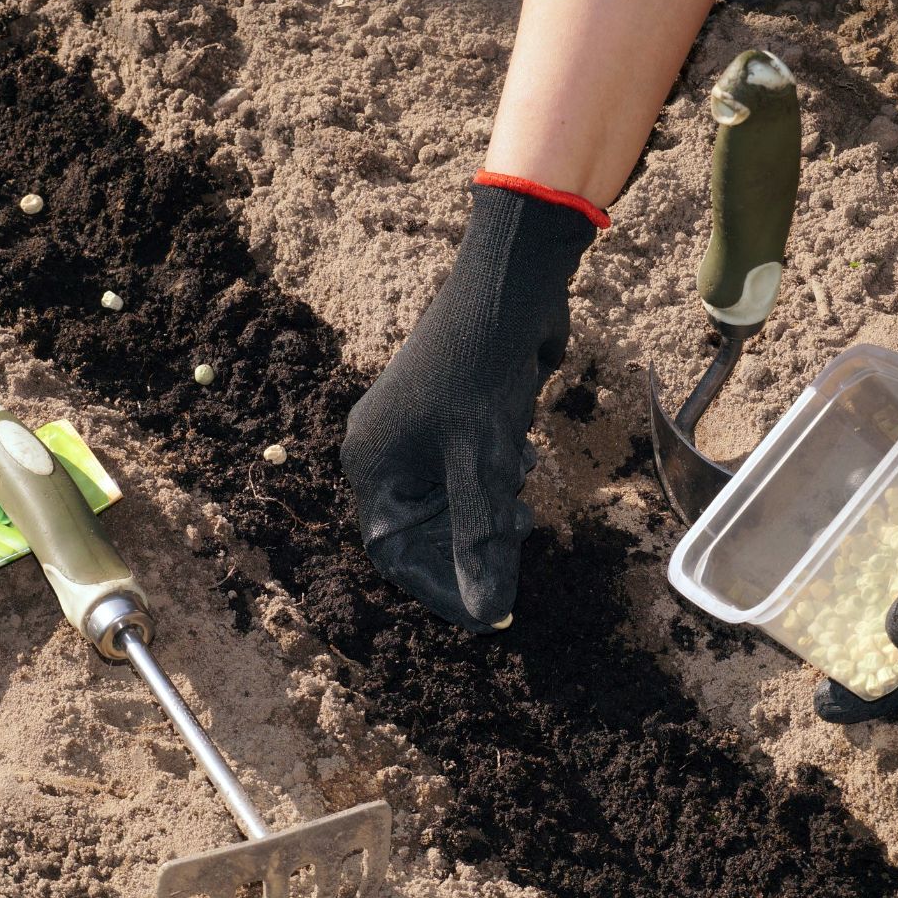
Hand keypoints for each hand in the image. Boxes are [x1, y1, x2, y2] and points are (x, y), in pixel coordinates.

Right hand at [342, 185, 595, 630]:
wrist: (508, 285)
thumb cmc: (482, 371)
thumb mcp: (484, 465)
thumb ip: (481, 540)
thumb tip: (486, 611)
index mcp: (373, 464)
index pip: (392, 553)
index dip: (439, 588)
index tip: (489, 612)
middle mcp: (385, 450)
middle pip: (424, 529)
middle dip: (474, 540)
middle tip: (519, 535)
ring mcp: (417, 431)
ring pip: (452, 500)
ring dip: (491, 506)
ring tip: (523, 485)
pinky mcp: (449, 415)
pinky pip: (467, 469)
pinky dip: (496, 475)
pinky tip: (524, 455)